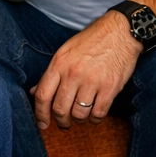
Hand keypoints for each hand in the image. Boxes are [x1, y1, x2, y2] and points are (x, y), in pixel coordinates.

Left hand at [31, 11, 140, 129]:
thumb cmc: (92, 40)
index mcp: (59, 64)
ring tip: (81, 116)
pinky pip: (98, 114)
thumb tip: (34, 92)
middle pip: (60, 109)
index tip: (42, 124)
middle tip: (64, 123)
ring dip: (79, 120)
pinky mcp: (110, 87)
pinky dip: (95, 119)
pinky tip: (95, 114)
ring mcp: (92, 81)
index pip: (43, 95)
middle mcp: (73, 73)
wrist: (121, 31)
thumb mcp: (66, 52)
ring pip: (79, 114)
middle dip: (61, 121)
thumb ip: (51, 74)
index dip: (40, 114)